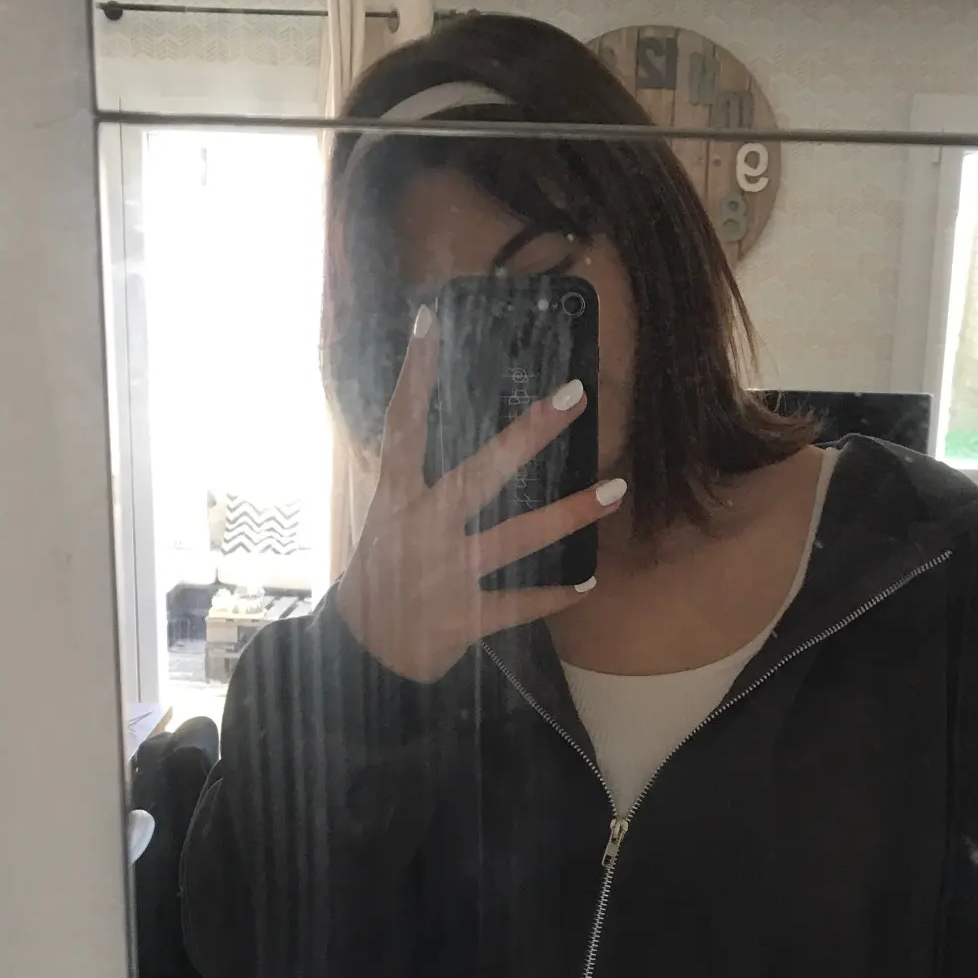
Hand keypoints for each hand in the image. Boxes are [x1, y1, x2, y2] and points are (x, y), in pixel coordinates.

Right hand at [337, 304, 623, 682]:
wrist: (363, 654)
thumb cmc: (380, 577)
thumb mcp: (384, 521)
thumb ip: (414, 482)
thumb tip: (440, 427)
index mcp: (397, 499)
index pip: (402, 427)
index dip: (414, 377)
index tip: (430, 323)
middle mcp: (423, 530)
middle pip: (480, 474)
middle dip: (528, 435)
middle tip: (573, 396)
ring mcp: (447, 574)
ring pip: (518, 537)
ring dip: (570, 514)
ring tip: (615, 489)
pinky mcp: (466, 618)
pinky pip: (521, 603)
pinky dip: (556, 596)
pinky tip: (589, 583)